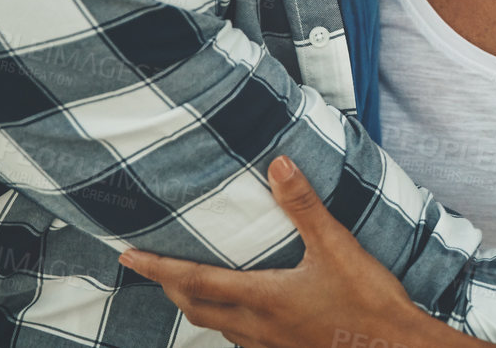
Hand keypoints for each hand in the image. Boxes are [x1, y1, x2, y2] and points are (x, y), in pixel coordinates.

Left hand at [122, 156, 474, 347]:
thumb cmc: (368, 302)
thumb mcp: (337, 246)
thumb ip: (304, 206)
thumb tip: (278, 166)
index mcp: (263, 298)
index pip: (194, 281)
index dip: (157, 268)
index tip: (127, 256)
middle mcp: (258, 327)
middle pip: (196, 308)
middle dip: (170, 286)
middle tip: (154, 267)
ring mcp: (272, 345)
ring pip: (218, 326)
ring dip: (197, 304)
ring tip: (193, 283)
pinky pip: (243, 338)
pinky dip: (228, 320)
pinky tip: (246, 310)